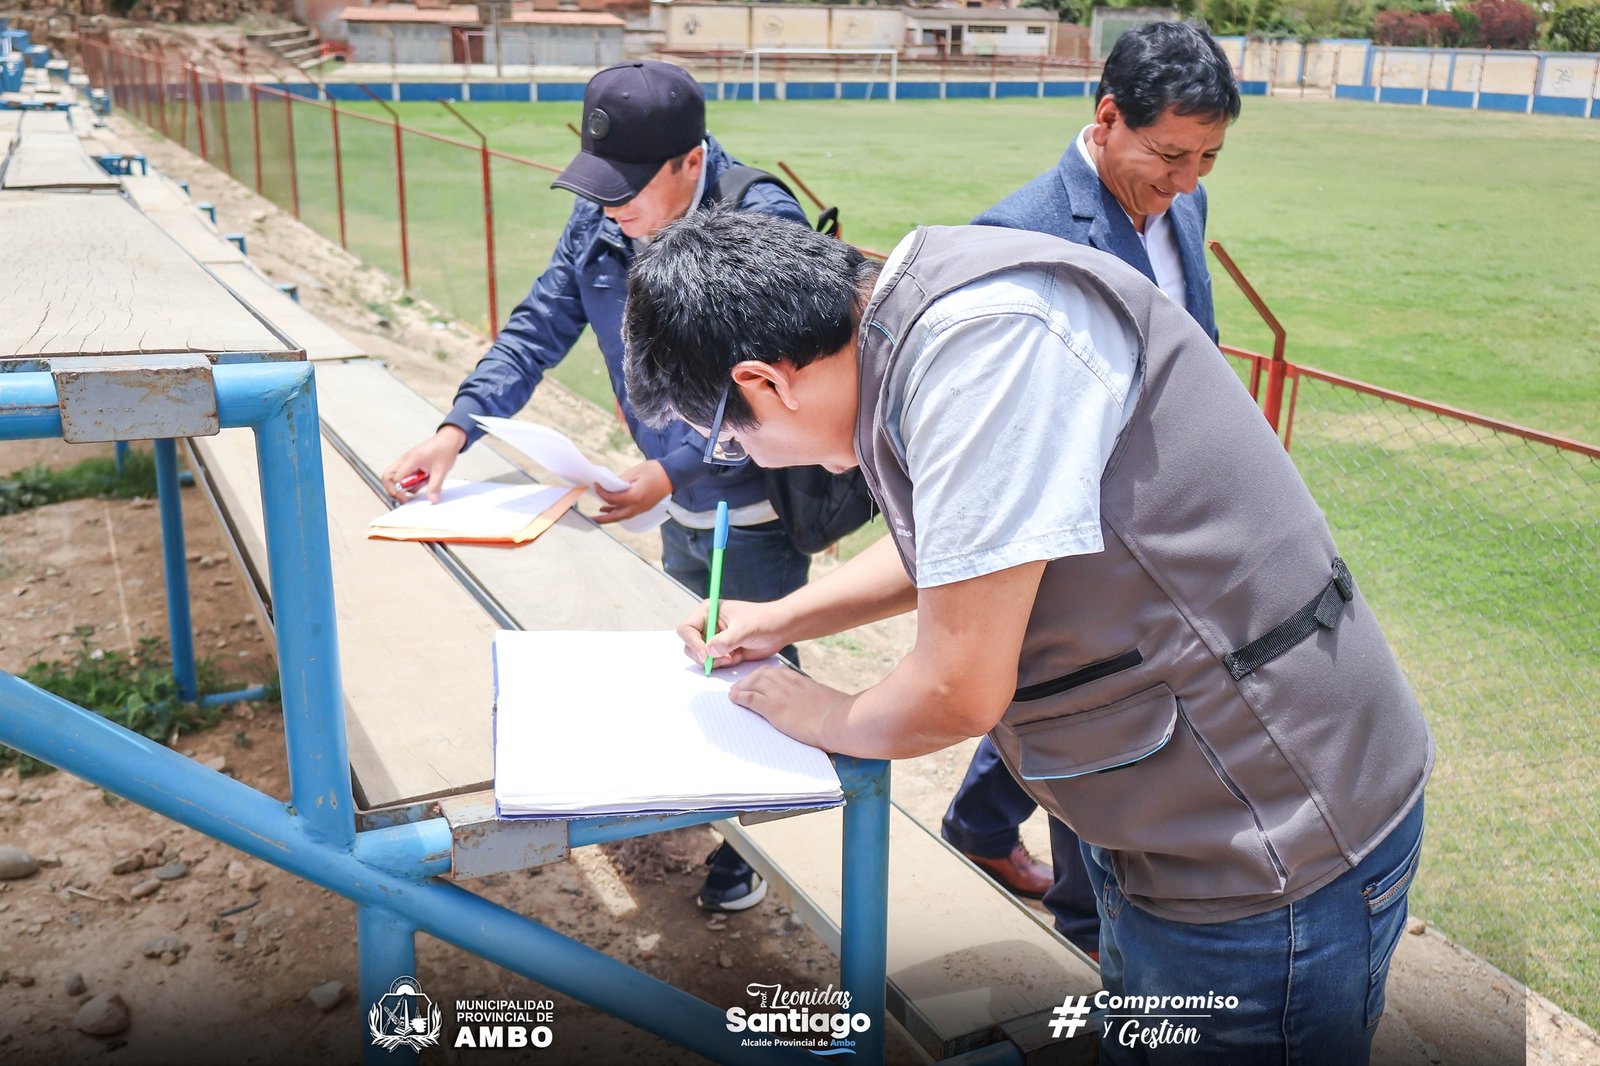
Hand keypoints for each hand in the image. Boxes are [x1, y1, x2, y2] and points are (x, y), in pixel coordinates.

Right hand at [381, 426, 466, 502]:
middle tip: (404, 497)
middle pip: (387, 476)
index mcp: (411, 460)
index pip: (394, 479)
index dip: (397, 491)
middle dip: (392, 489)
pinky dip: (410, 480)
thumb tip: (432, 500)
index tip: (406, 498)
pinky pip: (404, 474)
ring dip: (404, 485)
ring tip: (419, 486)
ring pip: (394, 476)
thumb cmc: (444, 450)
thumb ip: (435, 487)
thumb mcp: (441, 471)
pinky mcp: (410, 462)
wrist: (449, 439)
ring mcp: (406, 460)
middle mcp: (405, 460)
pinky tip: (422, 481)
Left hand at [593, 460, 671, 523]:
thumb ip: (621, 481)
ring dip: (610, 517)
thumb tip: (609, 486)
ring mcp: (642, 509)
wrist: (673, 475)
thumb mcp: (635, 472)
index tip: (595, 485)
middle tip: (590, 518)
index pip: (612, 499)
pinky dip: (619, 513)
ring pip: (622, 517)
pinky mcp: (645, 508)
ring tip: (599, 515)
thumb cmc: (654, 471)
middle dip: (602, 518)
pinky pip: (629, 513)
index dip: (601, 492)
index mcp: (634, 496)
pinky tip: (611, 509)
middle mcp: (637, 506)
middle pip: (616, 516)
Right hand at [677, 598, 794, 669]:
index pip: (686, 628)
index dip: (692, 643)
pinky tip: (737, 657)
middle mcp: (707, 624)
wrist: (780, 629)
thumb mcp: (744, 629)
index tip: (705, 655)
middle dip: (704, 656)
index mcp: (707, 611)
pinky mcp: (722, 651)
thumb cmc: (763, 621)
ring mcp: (714, 638)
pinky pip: (713, 663)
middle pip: (689, 645)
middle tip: (722, 659)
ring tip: (732, 657)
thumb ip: (725, 641)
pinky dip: (723, 664)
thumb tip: (709, 652)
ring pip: (700, 657)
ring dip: (714, 661)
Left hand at [730, 666, 850, 750]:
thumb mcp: (825, 701)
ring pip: (752, 684)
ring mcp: (779, 693)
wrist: (840, 720)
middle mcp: (788, 682)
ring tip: (734, 693)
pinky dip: (740, 697)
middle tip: (741, 686)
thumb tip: (815, 707)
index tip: (757, 680)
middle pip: (761, 674)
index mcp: (800, 680)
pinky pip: (750, 698)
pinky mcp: (773, 707)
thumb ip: (815, 700)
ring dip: (741, 687)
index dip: (764, 676)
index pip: (776, 673)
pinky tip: (734, 699)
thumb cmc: (839, 715)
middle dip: (748, 679)